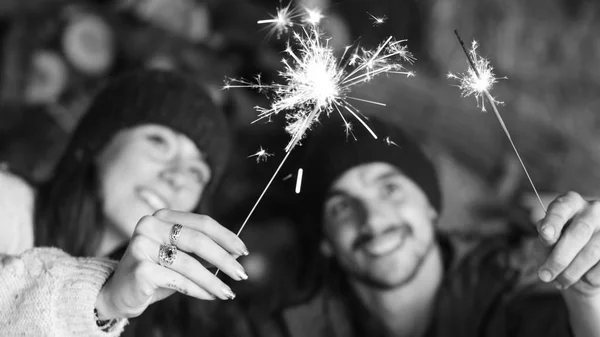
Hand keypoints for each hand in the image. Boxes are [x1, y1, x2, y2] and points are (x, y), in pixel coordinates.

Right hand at [95, 209, 248, 318]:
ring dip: (213, 280)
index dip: (226, 236)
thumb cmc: (155, 272)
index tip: (243, 251)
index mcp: (162, 216)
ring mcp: (142, 245)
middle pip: (197, 240)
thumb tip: (236, 253)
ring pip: (189, 263)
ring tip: (228, 292)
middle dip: (224, 259)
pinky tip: (209, 295)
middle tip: (241, 274)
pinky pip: (178, 280)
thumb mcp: (181, 257)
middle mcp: (149, 225)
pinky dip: (198, 289)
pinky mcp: (140, 268)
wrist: (117, 293)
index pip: (202, 223)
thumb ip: (203, 251)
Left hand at [536, 191, 599, 295]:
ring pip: (593, 251)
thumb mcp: (548, 240)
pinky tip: (582, 280)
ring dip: (573, 272)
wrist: (582, 264)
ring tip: (559, 283)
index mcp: (571, 203)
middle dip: (559, 258)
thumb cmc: (558, 246)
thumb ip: (546, 236)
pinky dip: (590, 277)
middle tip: (544, 276)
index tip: (545, 235)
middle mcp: (593, 210)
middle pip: (579, 233)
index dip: (553, 221)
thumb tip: (547, 234)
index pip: (562, 208)